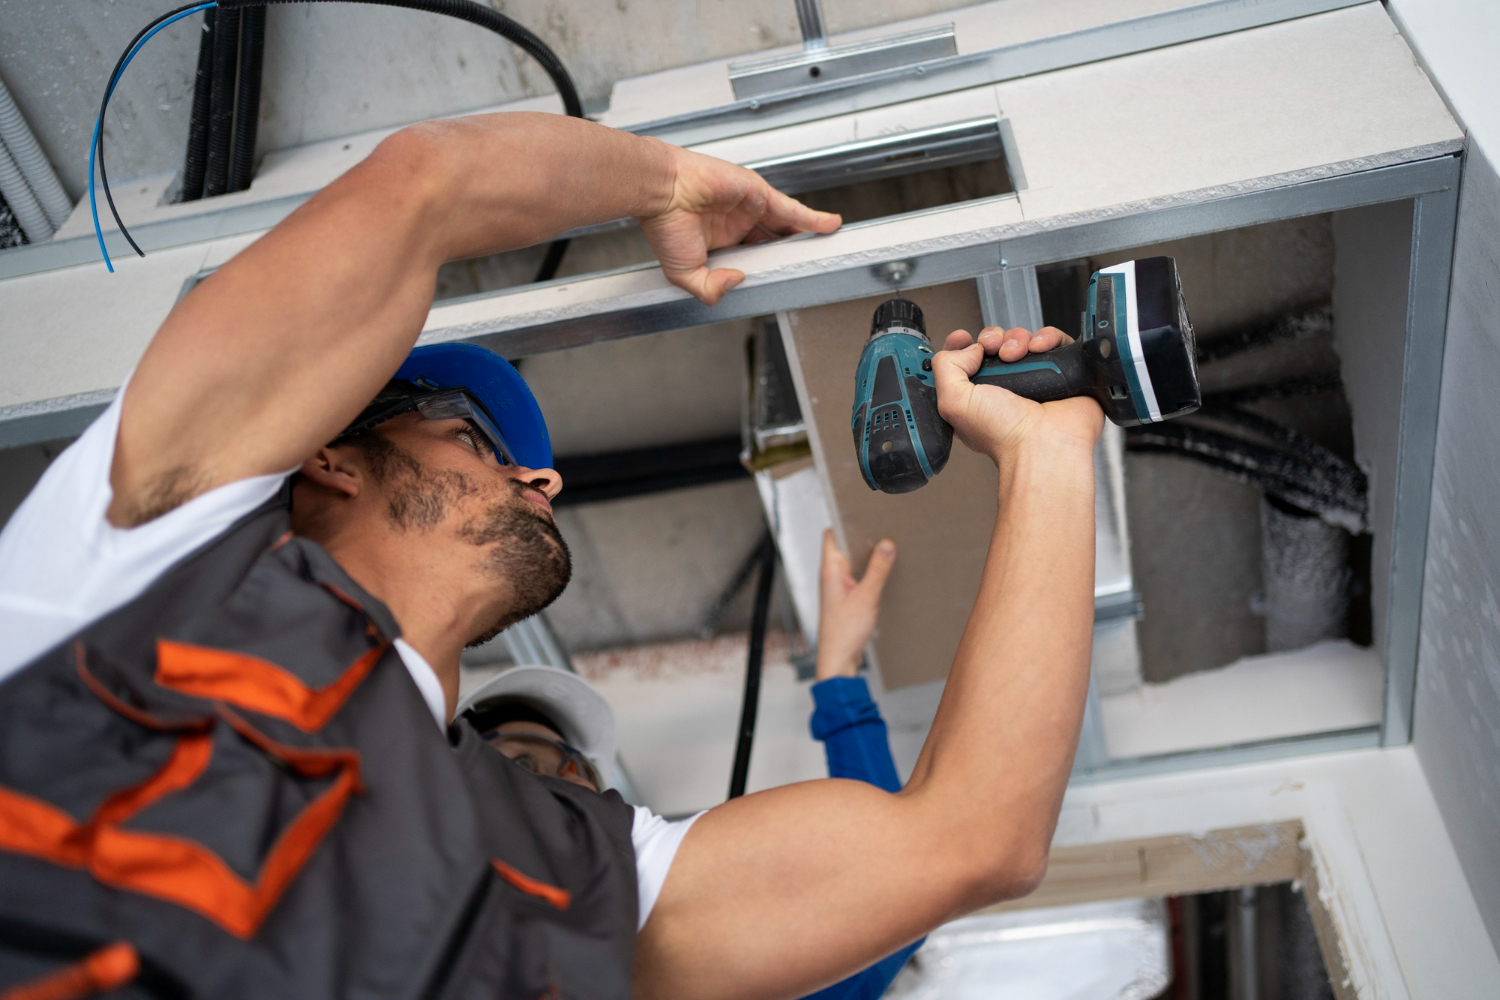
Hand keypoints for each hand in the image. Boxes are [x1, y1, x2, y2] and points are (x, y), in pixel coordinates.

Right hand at [638, 143, 841, 304]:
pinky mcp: (759, 194)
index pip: (754, 259)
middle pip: (775, 242)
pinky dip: (813, 218)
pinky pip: (793, 210)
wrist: (663, 191)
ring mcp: (750, 209)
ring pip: (787, 226)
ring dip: (807, 237)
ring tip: (827, 249)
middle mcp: (738, 225)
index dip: (768, 269)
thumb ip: (710, 287)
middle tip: (811, 266)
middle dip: (792, 253)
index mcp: (721, 244)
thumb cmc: (664, 224)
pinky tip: (830, 226)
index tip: (782, 281)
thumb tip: (738, 282)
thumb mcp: (683, 273)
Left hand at [815, 530, 895, 680]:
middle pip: (845, 546)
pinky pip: (858, 577)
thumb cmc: (844, 632)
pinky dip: (870, 573)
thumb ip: (878, 570)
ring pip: (853, 562)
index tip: (864, 511)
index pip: (832, 534)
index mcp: (830, 569)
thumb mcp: (866, 597)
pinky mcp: (846, 597)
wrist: (838, 660)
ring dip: (868, 557)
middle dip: (863, 538)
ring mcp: (838, 587)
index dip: (845, 521)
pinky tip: (885, 573)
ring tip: (889, 548)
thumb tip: (886, 543)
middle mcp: (831, 575)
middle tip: (885, 529)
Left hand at [932, 325, 1102, 464]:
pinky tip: (1039, 349)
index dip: (963, 345)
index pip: (966, 359)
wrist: (1043, 443)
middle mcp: (1005, 387)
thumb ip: (946, 368)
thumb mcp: (953, 403)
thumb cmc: (1003, 435)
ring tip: (1015, 355)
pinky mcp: (1061, 371)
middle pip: (995, 344)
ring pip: (1023, 339)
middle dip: (991, 338)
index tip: (963, 338)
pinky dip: (1046, 338)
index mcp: (978, 396)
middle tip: (992, 348)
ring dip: (1016, 339)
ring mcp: (1034, 378)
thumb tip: (968, 348)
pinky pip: (1054, 341)